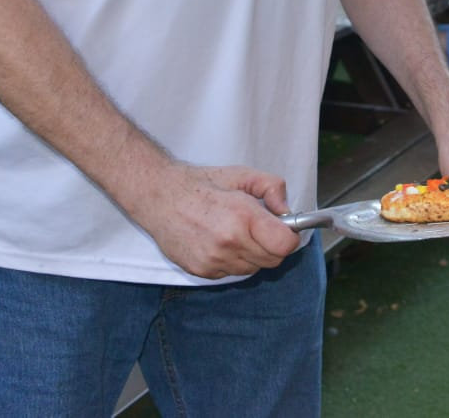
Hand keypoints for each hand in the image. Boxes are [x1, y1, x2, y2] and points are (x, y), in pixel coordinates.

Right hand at [125, 162, 301, 279]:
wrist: (159, 197)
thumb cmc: (201, 184)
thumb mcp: (242, 175)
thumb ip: (272, 188)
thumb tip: (287, 212)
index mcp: (242, 217)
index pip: (284, 245)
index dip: (289, 237)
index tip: (284, 228)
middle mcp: (229, 243)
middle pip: (272, 260)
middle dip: (272, 245)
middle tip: (260, 228)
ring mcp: (214, 260)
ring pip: (252, 269)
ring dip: (252, 254)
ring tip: (237, 232)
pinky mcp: (201, 271)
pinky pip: (231, 273)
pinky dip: (233, 260)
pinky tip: (221, 241)